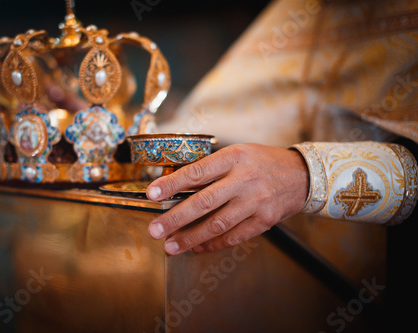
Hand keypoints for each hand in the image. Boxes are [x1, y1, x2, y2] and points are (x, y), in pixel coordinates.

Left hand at [146, 143, 308, 254]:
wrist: (302, 175)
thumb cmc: (262, 162)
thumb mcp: (237, 154)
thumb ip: (210, 170)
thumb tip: (176, 187)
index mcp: (234, 158)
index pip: (197, 172)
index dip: (172, 184)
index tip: (151, 194)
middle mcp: (244, 180)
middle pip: (203, 202)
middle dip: (175, 218)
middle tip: (155, 230)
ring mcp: (256, 202)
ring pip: (217, 224)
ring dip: (191, 237)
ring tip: (171, 246)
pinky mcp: (265, 220)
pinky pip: (234, 236)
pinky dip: (213, 244)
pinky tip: (197, 247)